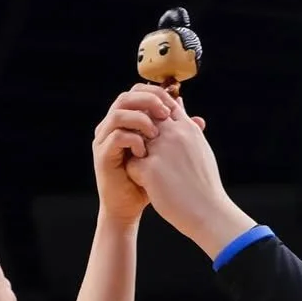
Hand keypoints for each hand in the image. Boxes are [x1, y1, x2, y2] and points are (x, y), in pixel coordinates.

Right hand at [92, 85, 180, 225]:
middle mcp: (111, 126)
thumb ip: (177, 135)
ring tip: (156, 134)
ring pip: (119, 114)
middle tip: (166, 114)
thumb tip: (198, 119)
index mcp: (126, 121)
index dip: (154, 93)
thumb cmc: (149, 181)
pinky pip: (116, 137)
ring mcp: (104, 140)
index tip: (174, 104)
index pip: (136, 92)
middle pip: (126, 97)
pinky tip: (145, 152)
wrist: (129, 208)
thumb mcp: (167, 155)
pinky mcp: (102, 155)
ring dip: (141, 120)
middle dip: (148, 101)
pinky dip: (133, 140)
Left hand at [125, 98, 253, 258]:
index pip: (163, 104)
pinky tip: (149, 186)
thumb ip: (189, 126)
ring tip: (149, 172)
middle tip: (148, 156)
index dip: (153, 115)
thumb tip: (181, 104)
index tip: (153, 133)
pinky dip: (136, 175)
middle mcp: (173, 135)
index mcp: (187, 128)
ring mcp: (161, 150)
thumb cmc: (206, 185)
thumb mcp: (201, 148)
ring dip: (137, 155)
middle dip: (140, 134)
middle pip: (144, 119)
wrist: (209, 212)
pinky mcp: (150, 169)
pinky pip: (132, 165)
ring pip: (134, 141)